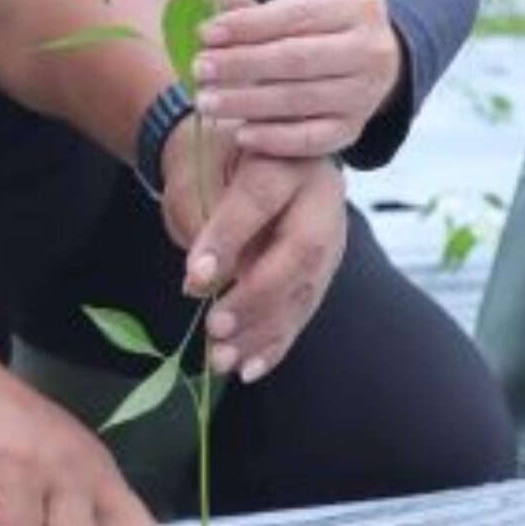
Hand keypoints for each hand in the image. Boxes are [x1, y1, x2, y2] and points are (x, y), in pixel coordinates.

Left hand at [155, 121, 346, 383]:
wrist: (240, 158)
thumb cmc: (213, 163)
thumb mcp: (197, 174)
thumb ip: (200, 219)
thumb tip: (203, 282)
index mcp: (285, 158)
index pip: (258, 200)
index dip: (227, 241)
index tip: (194, 279)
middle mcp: (320, 196)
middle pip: (301, 252)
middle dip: (257, 298)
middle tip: (215, 327)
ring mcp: (330, 235)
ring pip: (304, 290)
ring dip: (262, 331)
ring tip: (221, 358)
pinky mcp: (324, 269)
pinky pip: (303, 309)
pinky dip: (276, 343)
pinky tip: (250, 368)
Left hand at [192, 0, 401, 159]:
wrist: (373, 62)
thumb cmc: (324, 30)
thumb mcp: (309, 6)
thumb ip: (264, 15)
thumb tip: (208, 27)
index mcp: (357, 6)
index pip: (295, 15)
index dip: (247, 26)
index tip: (206, 34)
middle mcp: (371, 50)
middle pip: (297, 59)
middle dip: (242, 65)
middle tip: (199, 69)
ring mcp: (365, 94)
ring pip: (301, 100)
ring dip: (247, 102)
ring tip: (207, 101)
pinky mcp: (354, 129)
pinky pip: (313, 139)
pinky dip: (275, 138)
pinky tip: (242, 133)